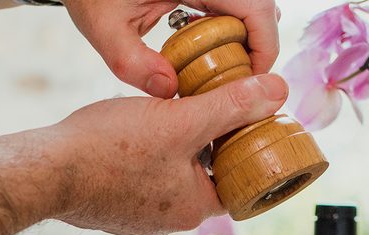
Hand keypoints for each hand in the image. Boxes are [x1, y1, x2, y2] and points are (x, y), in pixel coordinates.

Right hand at [50, 73, 287, 234]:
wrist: (48, 172)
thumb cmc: (113, 149)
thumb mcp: (181, 120)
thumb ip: (230, 107)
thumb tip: (278, 90)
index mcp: (193, 209)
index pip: (232, 181)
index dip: (237, 149)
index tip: (235, 125)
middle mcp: (167, 224)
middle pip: (199, 181)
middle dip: (200, 148)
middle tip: (196, 113)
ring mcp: (136, 222)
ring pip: (165, 182)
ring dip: (167, 155)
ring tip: (159, 123)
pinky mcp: (110, 214)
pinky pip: (136, 187)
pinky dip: (138, 165)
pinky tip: (126, 142)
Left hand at [62, 0, 280, 97]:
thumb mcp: (103, 27)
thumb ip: (132, 63)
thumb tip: (168, 92)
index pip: (259, 11)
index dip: (265, 50)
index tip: (249, 85)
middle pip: (261, 10)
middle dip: (257, 50)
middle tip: (234, 88)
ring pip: (250, 7)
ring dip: (244, 40)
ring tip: (221, 75)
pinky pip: (231, 5)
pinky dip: (228, 30)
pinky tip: (206, 56)